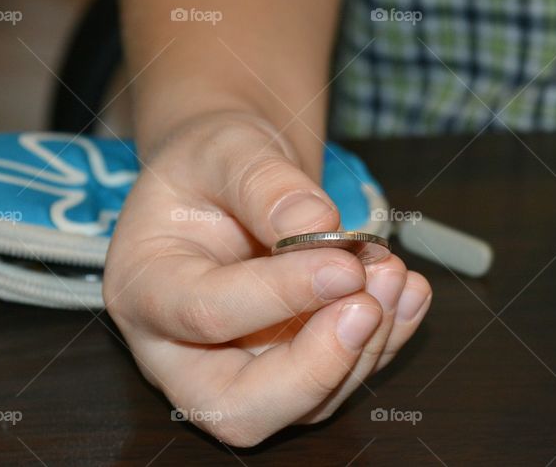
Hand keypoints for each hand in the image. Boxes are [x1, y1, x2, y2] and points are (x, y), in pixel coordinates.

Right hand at [103, 112, 431, 445]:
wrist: (233, 178)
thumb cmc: (213, 164)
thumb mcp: (226, 146)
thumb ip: (263, 182)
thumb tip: (317, 225)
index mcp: (146, 289)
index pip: (204, 314)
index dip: (278, 296)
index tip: (345, 263)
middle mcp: (182, 350)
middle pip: (239, 410)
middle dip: (315, 369)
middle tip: (367, 303)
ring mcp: (239, 369)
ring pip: (303, 405)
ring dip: (362, 349)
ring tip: (393, 273)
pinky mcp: (290, 369)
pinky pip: (340, 379)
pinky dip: (385, 341)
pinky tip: (409, 292)